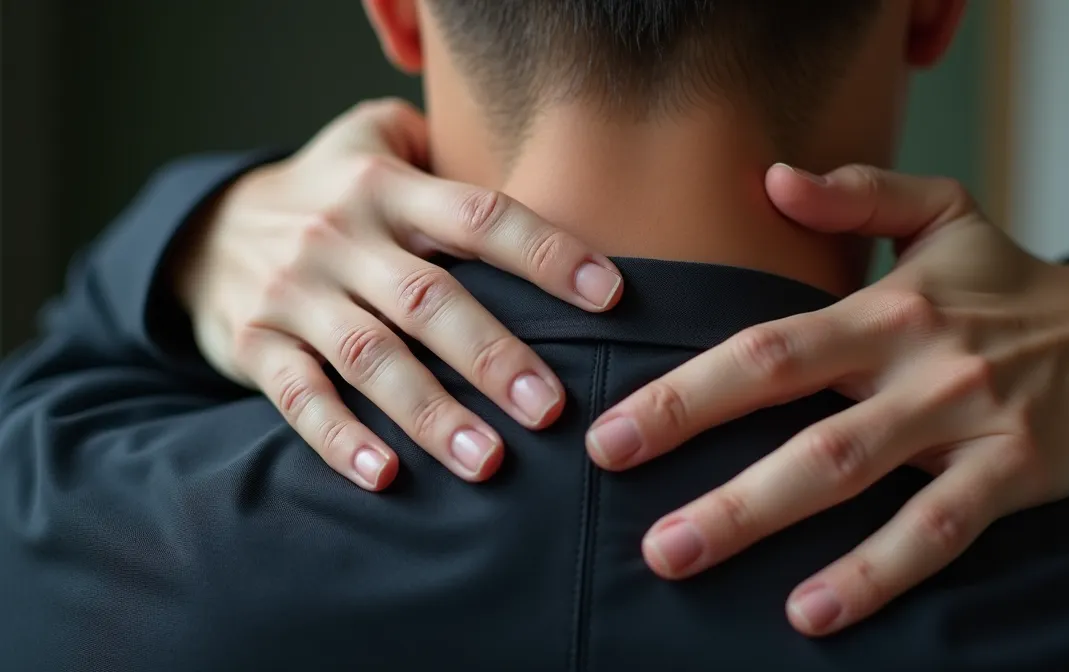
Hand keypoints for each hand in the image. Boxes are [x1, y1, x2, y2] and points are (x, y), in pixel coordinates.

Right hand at [172, 99, 623, 489]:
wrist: (206, 228)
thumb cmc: (328, 192)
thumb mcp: (371, 141)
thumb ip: (441, 147)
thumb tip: (546, 161)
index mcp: (387, 188)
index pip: (479, 216)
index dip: (546, 254)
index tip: (611, 296)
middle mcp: (341, 236)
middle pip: (429, 300)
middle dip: (493, 357)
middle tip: (549, 410)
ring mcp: (295, 292)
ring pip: (372, 358)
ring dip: (431, 413)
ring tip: (487, 460)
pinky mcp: (255, 342)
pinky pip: (299, 395)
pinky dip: (339, 438)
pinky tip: (385, 476)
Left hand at [585, 164, 1068, 635]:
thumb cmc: (1012, 285)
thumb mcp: (945, 213)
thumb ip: (859, 196)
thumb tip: (771, 177)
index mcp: (886, 306)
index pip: (767, 346)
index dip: (684, 391)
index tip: (612, 433)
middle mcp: (918, 359)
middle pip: (795, 413)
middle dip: (706, 468)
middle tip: (636, 528)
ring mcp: (967, 416)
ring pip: (851, 471)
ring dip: (765, 519)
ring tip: (687, 561)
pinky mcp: (1014, 469)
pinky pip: (937, 528)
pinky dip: (876, 571)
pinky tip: (814, 611)